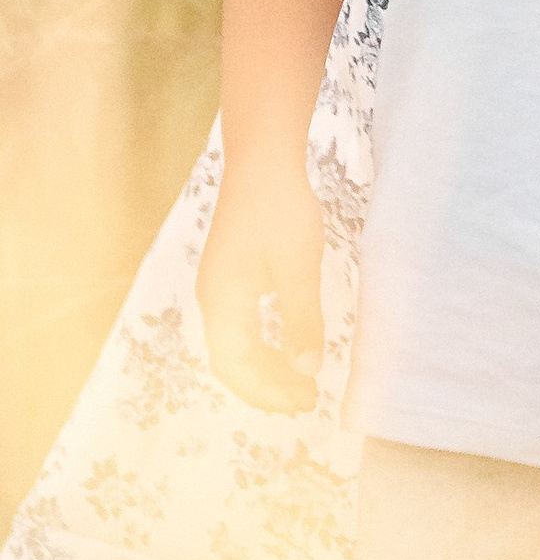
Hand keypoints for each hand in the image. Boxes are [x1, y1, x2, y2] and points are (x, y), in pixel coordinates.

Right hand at [198, 157, 324, 416]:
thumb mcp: (298, 269)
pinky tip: (287, 342)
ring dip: (266, 364)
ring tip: (300, 378)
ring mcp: (219, 284)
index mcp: (222, 303)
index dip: (266, 392)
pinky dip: (263, 340)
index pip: (235, 367)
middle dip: (267, 384)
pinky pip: (241, 321)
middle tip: (305, 398)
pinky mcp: (231, 269)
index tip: (302, 403)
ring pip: (237, 342)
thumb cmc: (281, 210)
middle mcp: (213, 298)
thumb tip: (306, 370)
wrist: (262, 156)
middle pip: (233, 360)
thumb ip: (301, 321)